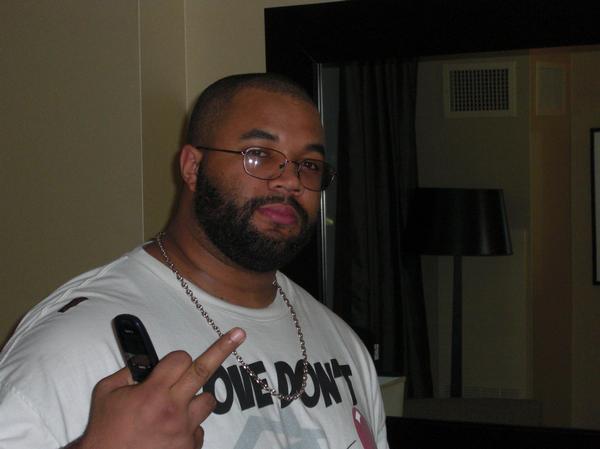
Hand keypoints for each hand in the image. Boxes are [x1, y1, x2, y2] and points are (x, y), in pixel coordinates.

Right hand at [69, 328, 245, 448]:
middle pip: (204, 370)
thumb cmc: (105, 431)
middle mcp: (173, 409)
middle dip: (223, 349)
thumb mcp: (106, 394)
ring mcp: (184, 430)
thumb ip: (128, 372)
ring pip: (207, 401)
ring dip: (195, 399)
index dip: (177, 359)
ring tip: (175, 409)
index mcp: (153, 393)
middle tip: (238, 334)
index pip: (180, 359)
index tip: (174, 363)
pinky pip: (199, 429)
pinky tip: (170, 432)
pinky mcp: (189, 448)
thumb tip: (146, 362)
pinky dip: (188, 427)